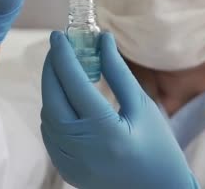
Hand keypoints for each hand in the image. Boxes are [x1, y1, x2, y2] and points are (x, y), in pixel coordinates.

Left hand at [40, 31, 199, 188]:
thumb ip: (118, 72)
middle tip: (59, 48)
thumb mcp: (141, 106)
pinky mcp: (65, 169)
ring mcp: (69, 161)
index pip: (73, 83)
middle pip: (53, 98)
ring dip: (52, 89)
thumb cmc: (157, 146)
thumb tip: (102, 39)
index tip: (58, 35)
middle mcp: (81, 147)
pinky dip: (53, 110)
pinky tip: (65, 98)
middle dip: (52, 68)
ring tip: (64, 70)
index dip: (63, 55)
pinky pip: (50, 132)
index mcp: (104, 130)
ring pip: (47, 115)